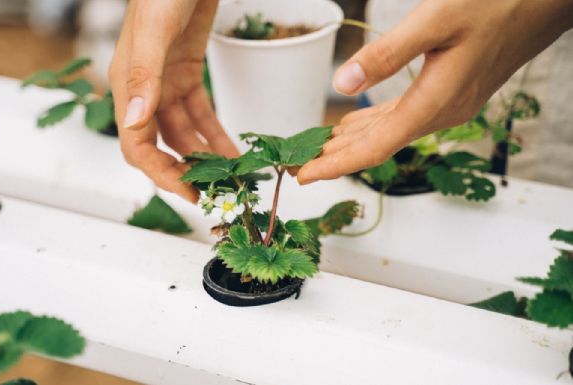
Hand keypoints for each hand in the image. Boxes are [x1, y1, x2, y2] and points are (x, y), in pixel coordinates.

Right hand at [110, 0, 238, 202]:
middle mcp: (144, 91)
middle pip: (160, 146)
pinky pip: (200, 114)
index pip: (137, 146)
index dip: (161, 174)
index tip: (189, 193)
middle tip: (214, 193)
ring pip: (182, 134)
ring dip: (203, 157)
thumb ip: (143, 76)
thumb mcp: (153, 32)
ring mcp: (166, 84)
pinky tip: (232, 150)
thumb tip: (134, 124)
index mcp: (129, 87)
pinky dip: (215, 134)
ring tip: (230, 177)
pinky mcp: (187, 74)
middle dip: (184, 171)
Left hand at [297, 0, 572, 184]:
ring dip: (352, 142)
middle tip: (297, 165)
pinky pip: (403, 117)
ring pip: (389, 133)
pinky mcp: (451, 92)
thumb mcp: (435, 20)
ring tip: (318, 150)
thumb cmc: (495, 3)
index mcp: (434, 103)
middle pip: (377, 146)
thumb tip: (342, 85)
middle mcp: (441, 113)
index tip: (302, 176)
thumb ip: (386, 55)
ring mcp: (448, 105)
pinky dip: (374, 124)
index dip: (335, 165)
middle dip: (335, 158)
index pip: (374, 148)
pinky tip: (357, 125)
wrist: (546, 1)